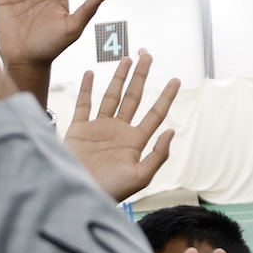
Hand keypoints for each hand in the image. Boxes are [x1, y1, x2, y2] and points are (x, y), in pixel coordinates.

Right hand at [61, 51, 178, 202]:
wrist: (77, 196)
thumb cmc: (110, 191)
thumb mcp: (140, 177)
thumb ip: (158, 155)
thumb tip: (171, 131)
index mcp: (135, 142)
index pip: (154, 114)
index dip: (165, 97)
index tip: (175, 80)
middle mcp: (118, 131)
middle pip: (133, 98)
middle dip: (141, 76)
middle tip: (148, 56)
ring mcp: (98, 129)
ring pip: (111, 96)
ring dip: (119, 78)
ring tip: (127, 59)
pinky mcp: (79, 130)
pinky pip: (84, 105)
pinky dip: (86, 89)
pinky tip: (91, 74)